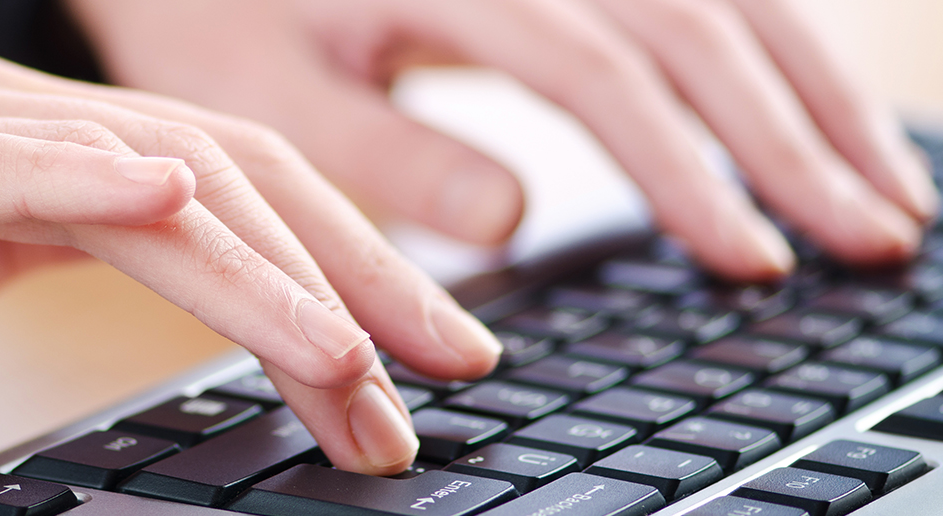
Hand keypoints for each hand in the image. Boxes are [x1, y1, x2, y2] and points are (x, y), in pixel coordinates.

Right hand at [0, 57, 504, 473]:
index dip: (348, 262)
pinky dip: (95, 186)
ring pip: (150, 183)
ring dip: (267, 272)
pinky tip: (180, 212)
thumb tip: (194, 275)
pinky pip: (2, 168)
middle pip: (232, 179)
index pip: (237, 192)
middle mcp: (20, 118)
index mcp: (49, 141)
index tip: (426, 352)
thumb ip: (68, 247)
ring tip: (358, 358)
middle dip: (358, 274)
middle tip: (450, 366)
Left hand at [69, 0, 937, 280]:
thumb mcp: (274, 96)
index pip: (600, 69)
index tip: (750, 258)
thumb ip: (390, 152)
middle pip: (694, 21)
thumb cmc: (214, 17)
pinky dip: (771, 45)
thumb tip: (515, 218)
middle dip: (791, 134)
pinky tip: (813, 99)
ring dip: (810, 88)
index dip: (686, 167)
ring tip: (881, 188)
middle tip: (873, 237)